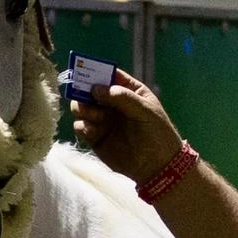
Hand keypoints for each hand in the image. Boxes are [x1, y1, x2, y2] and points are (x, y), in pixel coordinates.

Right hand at [68, 66, 186, 186]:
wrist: (156, 165)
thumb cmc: (156, 133)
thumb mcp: (144, 110)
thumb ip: (121, 98)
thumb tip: (96, 89)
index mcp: (128, 92)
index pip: (110, 76)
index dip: (97, 72)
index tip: (85, 72)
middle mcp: (113, 104)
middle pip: (90, 91)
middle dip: (85, 92)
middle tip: (85, 97)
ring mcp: (103, 120)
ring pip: (82, 108)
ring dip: (83, 109)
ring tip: (95, 117)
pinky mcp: (95, 137)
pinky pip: (81, 126)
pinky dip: (82, 126)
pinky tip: (92, 131)